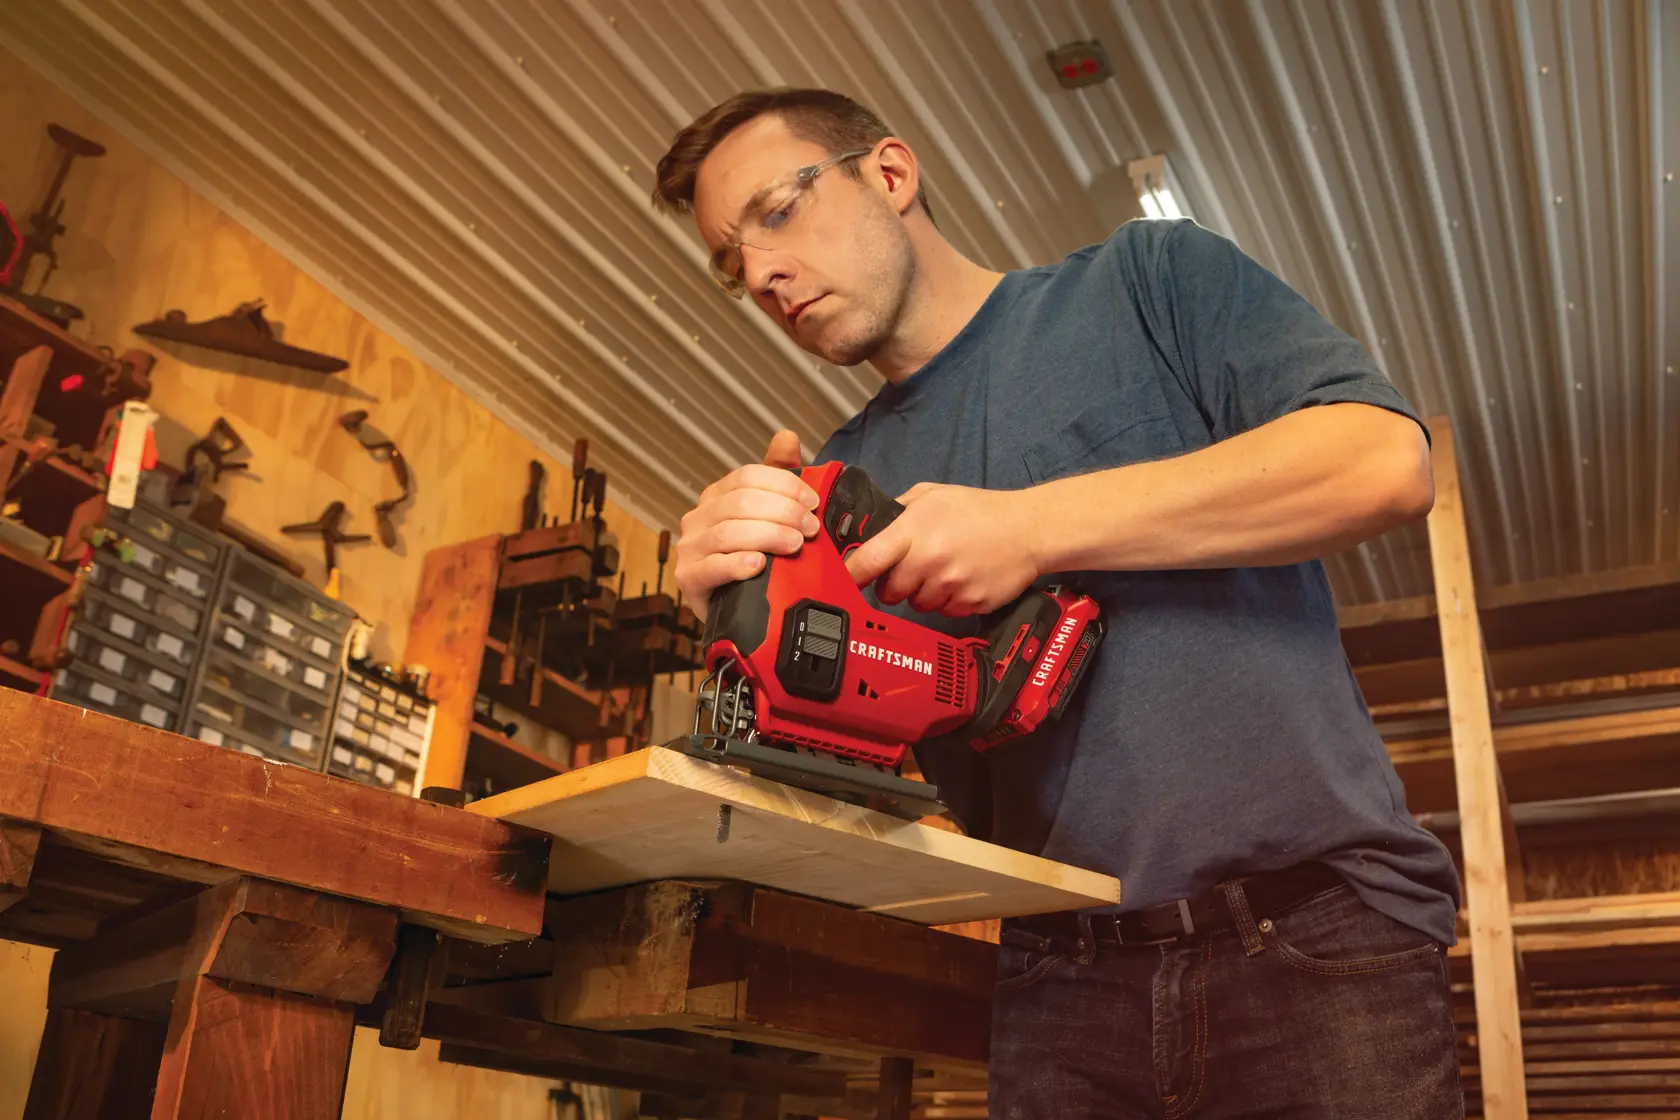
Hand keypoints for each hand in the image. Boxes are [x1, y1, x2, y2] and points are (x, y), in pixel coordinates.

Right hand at [675, 429, 820, 620]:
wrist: (740, 613)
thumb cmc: (757, 560)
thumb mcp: (773, 517)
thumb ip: (779, 477)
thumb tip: (786, 436)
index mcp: (717, 496)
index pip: (748, 477)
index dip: (784, 486)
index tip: (814, 503)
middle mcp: (698, 518)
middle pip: (740, 502)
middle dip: (783, 512)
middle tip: (811, 529)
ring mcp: (689, 549)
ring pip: (728, 532)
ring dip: (768, 536)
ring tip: (795, 546)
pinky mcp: (688, 580)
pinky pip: (712, 568)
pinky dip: (738, 564)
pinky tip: (759, 566)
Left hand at [843, 483, 1041, 616]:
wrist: (1029, 530)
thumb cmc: (979, 510)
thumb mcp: (933, 495)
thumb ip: (899, 511)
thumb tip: (870, 529)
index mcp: (914, 531)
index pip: (868, 561)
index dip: (850, 576)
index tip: (841, 582)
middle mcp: (929, 561)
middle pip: (889, 592)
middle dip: (894, 584)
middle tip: (913, 568)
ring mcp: (950, 586)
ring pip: (916, 605)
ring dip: (923, 593)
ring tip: (944, 570)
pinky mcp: (969, 604)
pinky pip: (944, 612)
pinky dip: (949, 601)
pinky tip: (963, 579)